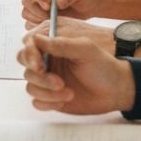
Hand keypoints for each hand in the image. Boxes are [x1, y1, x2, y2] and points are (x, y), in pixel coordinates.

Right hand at [18, 24, 134, 114]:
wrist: (116, 91)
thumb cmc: (103, 66)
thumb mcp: (85, 49)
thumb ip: (60, 44)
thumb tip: (36, 38)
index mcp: (53, 44)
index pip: (29, 44)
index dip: (29, 54)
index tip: (38, 65)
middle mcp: (47, 60)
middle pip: (24, 64)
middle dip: (38, 75)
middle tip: (57, 81)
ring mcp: (47, 79)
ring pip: (30, 85)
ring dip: (47, 91)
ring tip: (68, 91)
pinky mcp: (50, 97)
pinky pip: (36, 101)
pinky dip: (48, 102)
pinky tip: (66, 99)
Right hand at [21, 0, 103, 25]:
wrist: (88, 3)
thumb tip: (58, 2)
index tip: (49, 5)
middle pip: (26, 0)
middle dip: (38, 11)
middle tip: (53, 17)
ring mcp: (34, 1)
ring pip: (26, 13)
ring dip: (39, 20)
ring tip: (56, 20)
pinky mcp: (35, 14)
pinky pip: (29, 24)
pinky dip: (39, 27)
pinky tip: (53, 25)